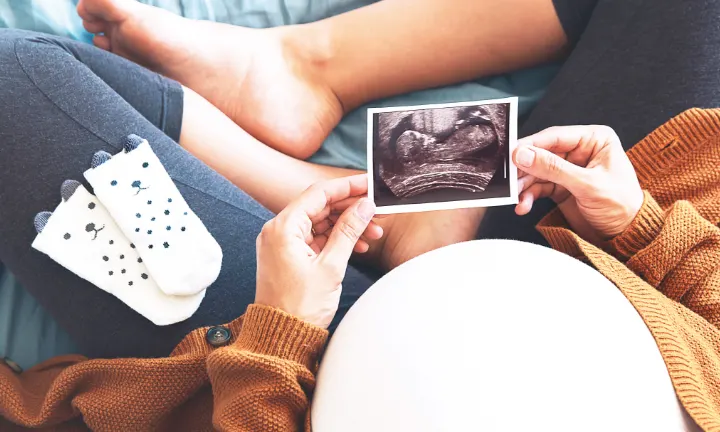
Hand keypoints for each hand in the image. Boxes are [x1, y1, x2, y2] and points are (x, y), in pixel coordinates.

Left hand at [255, 174, 382, 328]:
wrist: (282, 338)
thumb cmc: (300, 307)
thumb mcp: (331, 266)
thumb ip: (348, 231)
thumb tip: (364, 206)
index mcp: (283, 228)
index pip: (318, 194)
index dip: (347, 187)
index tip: (368, 184)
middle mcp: (278, 231)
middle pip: (320, 207)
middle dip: (350, 210)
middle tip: (376, 212)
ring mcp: (282, 243)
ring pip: (320, 223)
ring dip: (346, 226)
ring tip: (373, 235)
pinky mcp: (288, 255)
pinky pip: (315, 238)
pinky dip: (336, 240)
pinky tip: (357, 246)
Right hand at [512, 125, 643, 241]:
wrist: (627, 235)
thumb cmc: (621, 205)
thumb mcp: (587, 184)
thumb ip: (554, 168)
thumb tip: (522, 155)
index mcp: (594, 139)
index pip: (555, 137)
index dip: (532, 145)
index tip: (511, 154)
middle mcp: (579, 151)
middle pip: (542, 153)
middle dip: (525, 168)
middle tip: (508, 178)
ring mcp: (568, 169)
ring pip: (537, 171)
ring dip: (524, 184)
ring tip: (514, 196)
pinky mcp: (560, 187)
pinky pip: (538, 187)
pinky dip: (528, 196)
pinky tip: (523, 205)